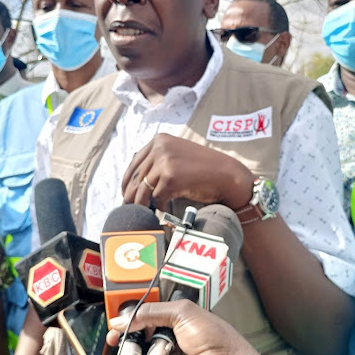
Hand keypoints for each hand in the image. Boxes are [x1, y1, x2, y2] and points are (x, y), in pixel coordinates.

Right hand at [107, 301, 318, 354]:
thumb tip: (122, 318)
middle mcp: (174, 337)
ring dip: (131, 354)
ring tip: (119, 352)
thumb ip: (152, 311)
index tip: (116, 320)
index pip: (150, 313)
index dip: (133, 315)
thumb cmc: (213, 338)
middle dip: (127, 335)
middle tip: (113, 339)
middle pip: (143, 334)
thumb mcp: (183, 313)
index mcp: (180, 318)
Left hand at [122, 134, 252, 210]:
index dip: (128, 181)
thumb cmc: (205, 169)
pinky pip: (155, 198)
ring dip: (141, 205)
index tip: (126, 194)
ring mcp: (164, 161)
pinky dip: (157, 208)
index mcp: (160, 140)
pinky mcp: (170, 177)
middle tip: (129, 209)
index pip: (134, 162)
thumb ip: (159, 160)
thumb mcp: (179, 155)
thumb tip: (137, 180)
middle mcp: (159, 147)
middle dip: (131, 195)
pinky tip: (162, 213)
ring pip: (142, 189)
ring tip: (143, 215)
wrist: (227, 175)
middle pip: (136, 177)